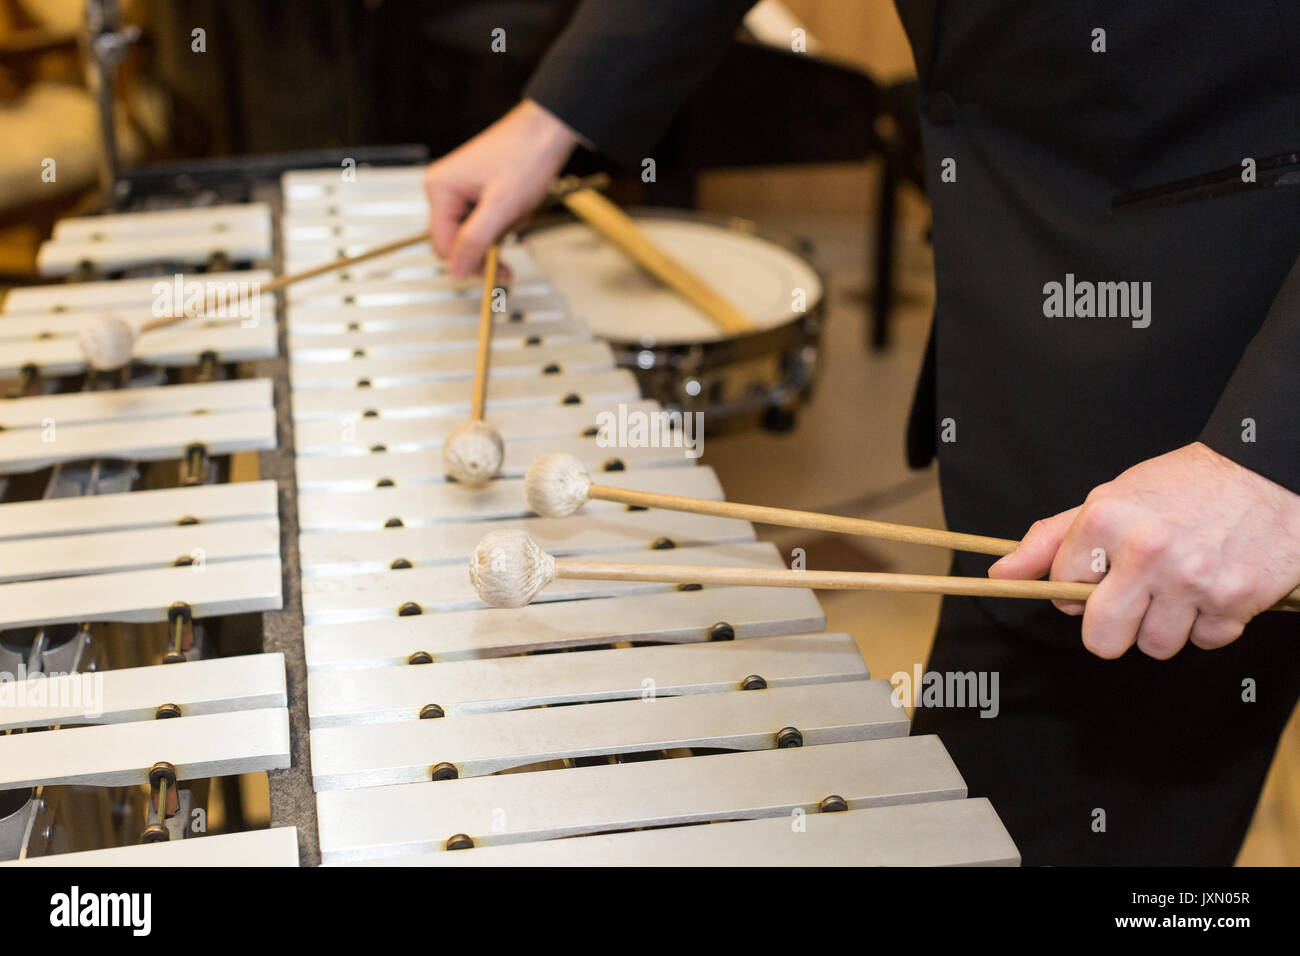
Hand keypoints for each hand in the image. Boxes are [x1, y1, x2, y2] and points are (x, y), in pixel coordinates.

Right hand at [424, 99, 579, 276]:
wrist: (547, 130)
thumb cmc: (526, 156)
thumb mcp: (502, 206)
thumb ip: (475, 240)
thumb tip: (456, 271)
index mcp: (440, 190)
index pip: (443, 246)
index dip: (470, 263)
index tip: (499, 272)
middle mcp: (444, 189)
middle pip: (457, 242)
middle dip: (488, 245)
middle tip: (514, 240)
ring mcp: (459, 190)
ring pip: (475, 234)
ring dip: (501, 232)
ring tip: (519, 212)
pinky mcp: (475, 191)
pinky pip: (485, 222)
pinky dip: (505, 222)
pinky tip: (518, 208)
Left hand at [988, 442, 1299, 658]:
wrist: (1268, 470)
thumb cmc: (1183, 487)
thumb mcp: (1110, 499)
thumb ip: (1051, 540)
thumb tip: (1000, 574)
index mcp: (1106, 519)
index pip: (1063, 588)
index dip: (1080, 586)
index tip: (1102, 572)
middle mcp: (1147, 550)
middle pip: (1102, 639)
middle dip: (1112, 628)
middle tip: (1131, 600)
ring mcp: (1192, 579)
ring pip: (1155, 646)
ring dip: (1165, 625)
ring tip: (1178, 586)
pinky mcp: (1236, 600)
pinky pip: (1205, 642)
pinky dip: (1209, 623)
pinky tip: (1213, 587)